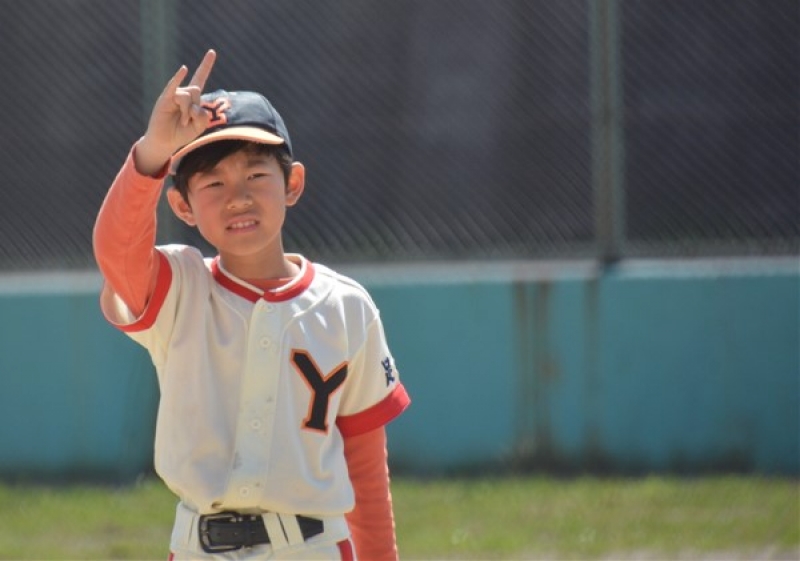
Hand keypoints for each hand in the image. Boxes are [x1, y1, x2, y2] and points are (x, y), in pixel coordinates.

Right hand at [135, 49, 216, 175]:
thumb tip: (195, 105)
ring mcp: (173, 95)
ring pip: (187, 96)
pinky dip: (178, 78)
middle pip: (197, 90)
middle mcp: (183, 93)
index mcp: (193, 98)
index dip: (206, 66)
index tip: (212, 52)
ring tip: (181, 122)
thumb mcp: (198, 127)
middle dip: (195, 108)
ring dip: (186, 113)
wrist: (165, 141)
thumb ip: (203, 117)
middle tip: (188, 121)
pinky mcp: (164, 99)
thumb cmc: (181, 133)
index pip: (200, 78)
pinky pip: (174, 87)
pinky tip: (184, 69)